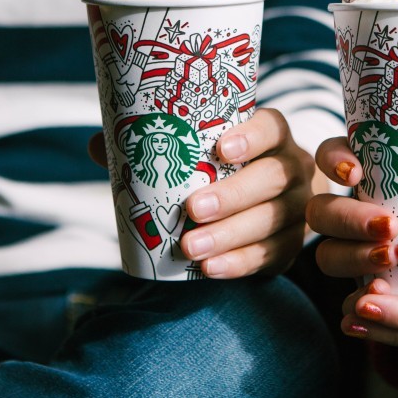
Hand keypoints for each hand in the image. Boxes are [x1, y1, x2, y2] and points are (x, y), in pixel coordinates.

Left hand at [89, 108, 315, 278]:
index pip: (271, 127)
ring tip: (191, 248)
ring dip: (231, 235)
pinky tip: (212, 269)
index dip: (251, 137)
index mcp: (271, 137)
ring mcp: (298, 208)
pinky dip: (241, 263)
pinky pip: (274, 254)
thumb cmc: (222, 171)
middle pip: (274, 178)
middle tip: (193, 209)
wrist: (264, 205)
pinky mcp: (293, 244)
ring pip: (274, 220)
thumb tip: (99, 144)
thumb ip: (156, 146)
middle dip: (233, 195)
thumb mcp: (198, 154)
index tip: (221, 148)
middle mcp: (293, 168)